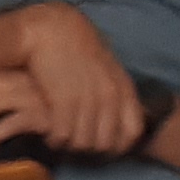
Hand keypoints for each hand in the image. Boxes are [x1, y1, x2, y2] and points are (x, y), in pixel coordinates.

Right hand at [6, 0, 139, 156]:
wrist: (51, 30)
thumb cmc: (75, 50)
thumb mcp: (105, 69)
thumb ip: (114, 93)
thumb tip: (115, 120)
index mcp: (123, 88)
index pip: (132, 134)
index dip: (116, 146)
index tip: (99, 144)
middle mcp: (109, 96)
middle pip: (104, 144)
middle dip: (88, 148)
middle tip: (73, 139)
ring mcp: (87, 100)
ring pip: (82, 144)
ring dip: (68, 144)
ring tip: (58, 133)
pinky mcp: (64, 102)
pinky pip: (62, 137)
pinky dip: (53, 139)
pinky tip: (47, 130)